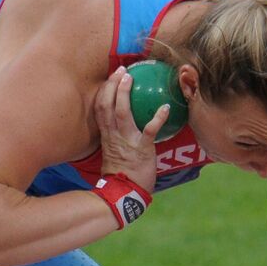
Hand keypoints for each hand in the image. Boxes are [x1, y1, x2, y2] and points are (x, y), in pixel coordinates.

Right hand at [94, 65, 168, 193]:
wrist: (123, 194)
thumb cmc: (121, 175)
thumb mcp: (113, 154)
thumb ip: (117, 139)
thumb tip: (124, 129)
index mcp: (106, 135)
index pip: (100, 108)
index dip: (105, 90)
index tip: (112, 77)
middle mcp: (114, 135)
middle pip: (107, 105)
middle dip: (112, 85)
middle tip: (122, 71)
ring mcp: (127, 141)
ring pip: (122, 112)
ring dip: (125, 93)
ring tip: (132, 78)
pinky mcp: (142, 149)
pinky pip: (150, 130)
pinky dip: (158, 117)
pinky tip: (166, 107)